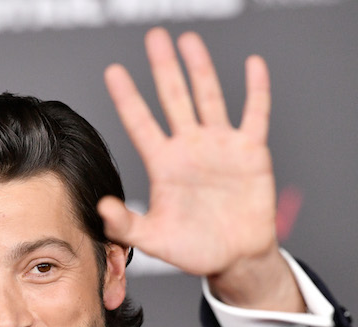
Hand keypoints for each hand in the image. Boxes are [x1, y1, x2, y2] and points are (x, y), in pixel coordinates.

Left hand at [100, 29, 301, 310]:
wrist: (236, 258)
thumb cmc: (194, 249)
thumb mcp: (155, 240)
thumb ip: (127, 225)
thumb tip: (101, 208)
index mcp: (164, 164)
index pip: (140, 123)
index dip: (128, 98)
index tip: (114, 72)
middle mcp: (189, 148)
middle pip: (174, 98)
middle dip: (163, 68)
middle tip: (154, 38)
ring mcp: (220, 146)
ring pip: (209, 97)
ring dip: (200, 69)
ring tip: (188, 40)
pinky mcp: (250, 151)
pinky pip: (255, 114)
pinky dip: (255, 90)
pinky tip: (252, 64)